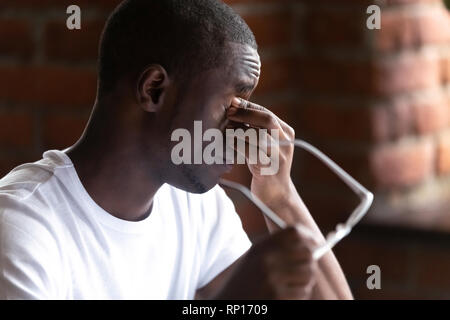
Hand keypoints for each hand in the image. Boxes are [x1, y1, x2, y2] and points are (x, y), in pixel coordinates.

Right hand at [215, 225, 316, 299]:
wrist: (227, 305)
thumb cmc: (243, 284)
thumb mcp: (253, 258)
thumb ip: (276, 248)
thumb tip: (313, 245)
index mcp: (260, 247)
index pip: (293, 232)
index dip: (308, 236)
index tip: (315, 242)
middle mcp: (266, 259)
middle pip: (307, 252)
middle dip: (310, 262)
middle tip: (304, 269)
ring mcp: (272, 278)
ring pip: (309, 274)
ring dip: (304, 282)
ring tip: (290, 286)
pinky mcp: (277, 296)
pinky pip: (303, 292)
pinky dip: (299, 296)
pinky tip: (285, 297)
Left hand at [227, 97, 296, 215]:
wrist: (277, 195)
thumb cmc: (265, 166)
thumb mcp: (264, 145)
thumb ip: (255, 128)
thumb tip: (234, 106)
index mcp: (286, 133)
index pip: (267, 112)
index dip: (249, 106)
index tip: (232, 103)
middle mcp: (286, 142)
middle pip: (267, 119)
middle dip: (246, 114)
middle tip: (229, 113)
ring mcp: (279, 156)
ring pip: (259, 136)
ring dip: (239, 130)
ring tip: (226, 129)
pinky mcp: (269, 169)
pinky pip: (252, 152)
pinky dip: (238, 145)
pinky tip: (228, 144)